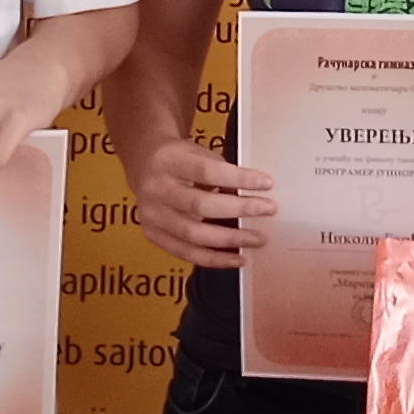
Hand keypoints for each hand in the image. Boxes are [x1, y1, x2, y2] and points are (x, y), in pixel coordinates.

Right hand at [129, 134, 275, 265]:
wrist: (145, 164)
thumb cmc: (181, 160)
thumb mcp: (198, 154)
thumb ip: (222, 172)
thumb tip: (256, 195)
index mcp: (169, 161)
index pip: (207, 171)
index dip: (239, 179)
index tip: (267, 184)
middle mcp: (156, 189)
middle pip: (200, 205)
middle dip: (239, 210)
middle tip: (268, 210)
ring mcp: (151, 215)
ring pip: (193, 235)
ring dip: (230, 240)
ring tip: (257, 240)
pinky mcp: (153, 235)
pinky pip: (186, 253)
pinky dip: (215, 259)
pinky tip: (237, 258)